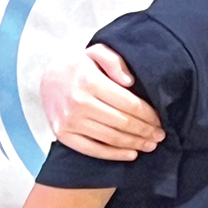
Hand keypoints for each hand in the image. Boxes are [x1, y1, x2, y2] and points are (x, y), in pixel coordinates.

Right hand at [40, 45, 161, 160]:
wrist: (47, 77)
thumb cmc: (79, 66)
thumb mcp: (97, 52)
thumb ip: (115, 62)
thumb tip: (130, 82)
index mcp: (89, 82)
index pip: (129, 103)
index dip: (149, 115)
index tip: (160, 121)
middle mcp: (78, 103)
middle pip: (123, 122)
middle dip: (145, 131)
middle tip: (160, 135)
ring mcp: (69, 121)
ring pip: (111, 138)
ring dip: (135, 144)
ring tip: (150, 144)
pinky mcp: (62, 134)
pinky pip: (93, 150)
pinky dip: (114, 155)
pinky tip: (131, 154)